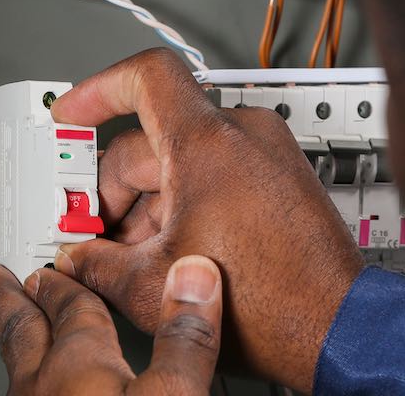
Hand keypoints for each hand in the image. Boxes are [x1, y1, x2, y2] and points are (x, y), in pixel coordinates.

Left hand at [0, 255, 223, 394]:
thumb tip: (195, 278)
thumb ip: (183, 339)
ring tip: (12, 328)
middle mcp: (41, 388)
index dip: (68, 280)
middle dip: (10, 300)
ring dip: (15, 343)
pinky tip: (32, 393)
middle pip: (21, 332)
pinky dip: (23, 383)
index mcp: (78, 364)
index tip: (57, 260)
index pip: (70, 306)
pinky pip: (17, 395)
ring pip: (14, 368)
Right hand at [48, 48, 363, 391]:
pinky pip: (219, 171)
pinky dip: (186, 201)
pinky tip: (171, 249)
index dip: (97, 90)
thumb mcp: (151, 286)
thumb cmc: (270, 306)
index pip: (145, 76)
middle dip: (114, 184)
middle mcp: (243, 136)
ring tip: (132, 254)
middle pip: (153, 132)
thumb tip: (78, 257)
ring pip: (184, 156)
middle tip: (94, 228)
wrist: (332, 328)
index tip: (73, 113)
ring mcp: (268, 154)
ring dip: (149, 200)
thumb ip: (96, 262)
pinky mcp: (283, 178)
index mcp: (208, 144)